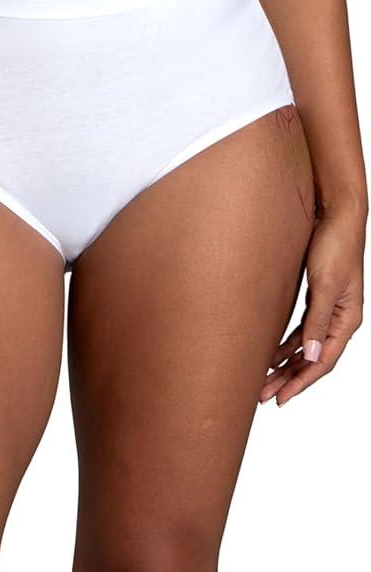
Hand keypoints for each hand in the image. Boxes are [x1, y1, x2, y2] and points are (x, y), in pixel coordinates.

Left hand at [259, 206, 365, 407]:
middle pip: (313, 358)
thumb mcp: (326, 284)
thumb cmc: (335, 245)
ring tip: (263, 380)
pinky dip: (287, 343)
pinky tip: (270, 352)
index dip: (301, 382)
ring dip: (286, 363)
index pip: (323, 362)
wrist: (335, 213)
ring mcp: (327, 308)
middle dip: (289, 378)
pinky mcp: (316, 296)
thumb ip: (318, 321)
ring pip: (305, 346)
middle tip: (263, 396)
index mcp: (347, 320)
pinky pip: (301, 329)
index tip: (280, 398)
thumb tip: (312, 357)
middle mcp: (339, 318)